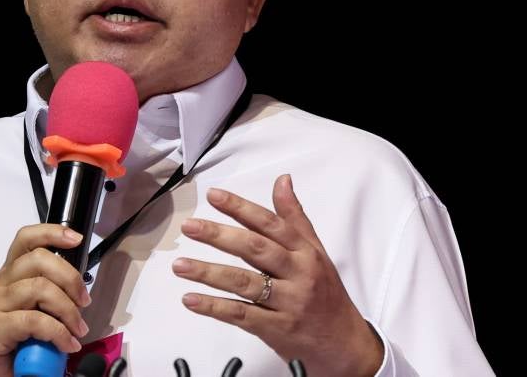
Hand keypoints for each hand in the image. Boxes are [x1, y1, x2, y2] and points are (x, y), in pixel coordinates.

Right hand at [0, 224, 91, 376]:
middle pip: (39, 259)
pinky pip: (35, 320)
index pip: (26, 239)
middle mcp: (1, 283)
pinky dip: (58, 333)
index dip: (52, 233)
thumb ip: (49, 296)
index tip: (76, 239)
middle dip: (70, 278)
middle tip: (83, 302)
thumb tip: (80, 291)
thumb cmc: (10, 341)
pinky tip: (66, 344)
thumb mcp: (32, 310)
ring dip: (68, 310)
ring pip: (40, 288)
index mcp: (11, 275)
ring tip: (76, 330)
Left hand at [173, 174, 383, 376]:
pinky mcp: (276, 329)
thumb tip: (283, 180)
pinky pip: (241, 315)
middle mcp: (298, 274)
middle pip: (255, 249)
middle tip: (190, 226)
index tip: (213, 195)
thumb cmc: (327, 294)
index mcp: (305, 252)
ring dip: (208, 272)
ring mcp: (287, 303)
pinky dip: (214, 307)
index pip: (270, 224)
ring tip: (180, 265)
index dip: (240, 208)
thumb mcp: (316, 252)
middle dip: (219, 235)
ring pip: (244, 283)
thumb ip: (295, 217)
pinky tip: (191, 299)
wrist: (346, 346)